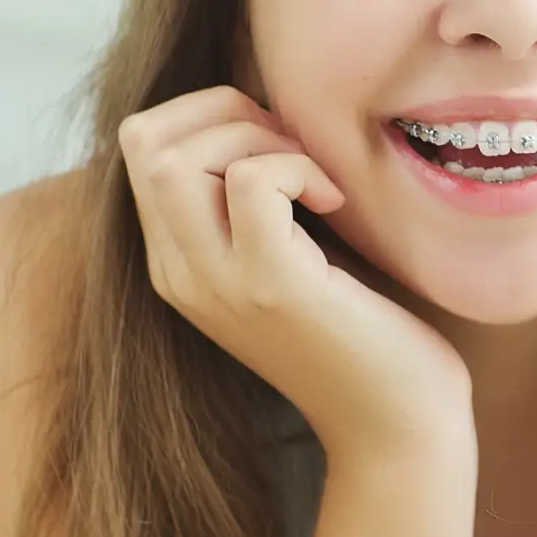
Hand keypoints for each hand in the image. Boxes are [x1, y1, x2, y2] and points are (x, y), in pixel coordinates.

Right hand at [119, 87, 473, 457]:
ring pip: (174, 156)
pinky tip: (333, 203)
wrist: (395, 426)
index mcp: (177, 265)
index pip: (141, 148)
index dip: (209, 116)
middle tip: (292, 148)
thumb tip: (260, 114)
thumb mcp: (287, 257)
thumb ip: (251, 203)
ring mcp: (217, 283)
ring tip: (312, 179)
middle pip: (142, 140)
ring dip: (256, 136)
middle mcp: (180, 275)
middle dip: (223, 110)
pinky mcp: (270, 286)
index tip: (278, 145)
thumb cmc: (359, 333)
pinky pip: (252, 181)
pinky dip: (296, 167)